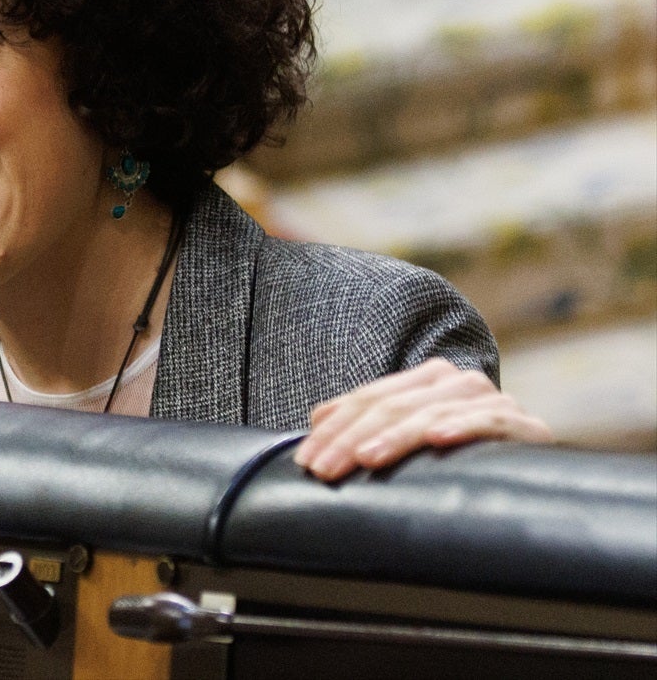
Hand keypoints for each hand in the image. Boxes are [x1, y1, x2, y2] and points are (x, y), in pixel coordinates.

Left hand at [295, 357, 551, 481]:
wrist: (542, 471)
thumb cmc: (465, 455)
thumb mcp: (412, 434)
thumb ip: (371, 421)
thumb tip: (316, 417)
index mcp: (426, 378)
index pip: (368, 398)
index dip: (333, 427)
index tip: (305, 459)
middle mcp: (456, 382)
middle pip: (390, 407)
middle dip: (349, 438)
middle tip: (323, 469)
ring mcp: (490, 400)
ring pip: (428, 414)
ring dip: (394, 437)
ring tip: (365, 457)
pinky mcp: (523, 425)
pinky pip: (487, 423)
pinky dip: (461, 428)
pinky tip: (437, 439)